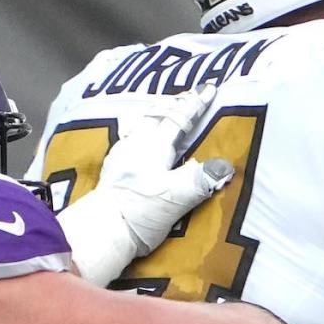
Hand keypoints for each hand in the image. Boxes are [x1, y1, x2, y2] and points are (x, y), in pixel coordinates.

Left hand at [58, 84, 232, 285]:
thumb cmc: (138, 212)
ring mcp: (121, 157)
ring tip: (163, 111)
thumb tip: (226, 165)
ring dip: (155, 115)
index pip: (179, 117)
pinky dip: (142, 131)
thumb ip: (201, 179)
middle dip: (174, 104)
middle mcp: (136, 144)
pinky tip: (140, 140)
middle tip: (188, 96)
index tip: (210, 89)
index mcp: (154, 145)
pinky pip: (132, 139)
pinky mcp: (113, 172)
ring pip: (141, 125)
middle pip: (157, 115)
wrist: (98, 234)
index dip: (196, 103)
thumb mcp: (177, 196)